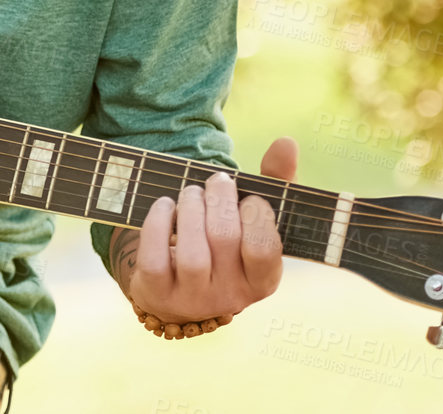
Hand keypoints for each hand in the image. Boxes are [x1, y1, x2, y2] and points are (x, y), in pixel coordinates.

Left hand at [116, 136, 298, 323]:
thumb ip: (275, 182)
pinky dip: (157, 224)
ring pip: (192, 254)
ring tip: (191, 192)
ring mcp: (193, 298)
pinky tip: (165, 206)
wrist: (181, 287)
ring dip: (190, 208)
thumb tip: (287, 142)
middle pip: (225, 240)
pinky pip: (155, 259)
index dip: (256, 214)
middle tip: (217, 181)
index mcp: (263, 279)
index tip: (248, 196)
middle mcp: (231, 296)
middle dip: (219, 198)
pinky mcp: (159, 293)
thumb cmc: (229, 242)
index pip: (265, 249)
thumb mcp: (254, 219)